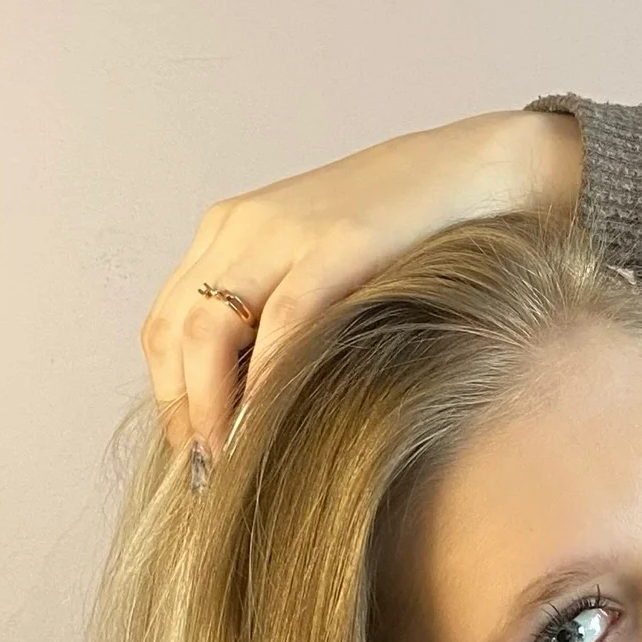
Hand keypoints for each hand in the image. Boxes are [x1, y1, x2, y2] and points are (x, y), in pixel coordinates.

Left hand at [141, 108, 582, 465]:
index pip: (164, 325)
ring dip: (210, 405)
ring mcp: (283, 230)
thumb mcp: (319, 265)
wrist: (477, 171)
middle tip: (202, 471)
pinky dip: (267, 377)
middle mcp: (240, 226)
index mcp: (227, 231)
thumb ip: (277, 312)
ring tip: (228, 460)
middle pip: (171, 332)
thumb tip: (252, 402)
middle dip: (181, 410)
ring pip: (207, 328)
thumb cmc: (405, 233)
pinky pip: (283, 320)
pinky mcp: (337, 241)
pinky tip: (271, 421)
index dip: (170, 397)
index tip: (190, 452)